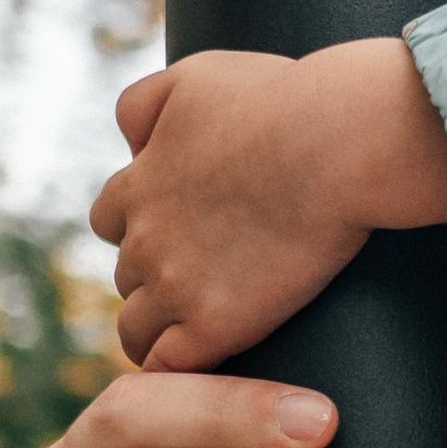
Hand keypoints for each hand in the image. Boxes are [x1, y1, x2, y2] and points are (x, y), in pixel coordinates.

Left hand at [92, 36, 446, 369]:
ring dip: (161, 331)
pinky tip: (209, 369)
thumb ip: (146, 103)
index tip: (180, 233)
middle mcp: (144, 238)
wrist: (335, 140)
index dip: (143, 227)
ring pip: (137, 328)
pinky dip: (180, 371)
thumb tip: (130, 142)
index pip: (110, 219)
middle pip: (126, 276)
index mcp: (138, 183)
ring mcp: (176, 286)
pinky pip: (171, 368)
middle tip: (207, 284)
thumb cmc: (281, 99)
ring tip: (201, 337)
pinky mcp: (215, 325)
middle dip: (156, 279)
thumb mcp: (196, 76)